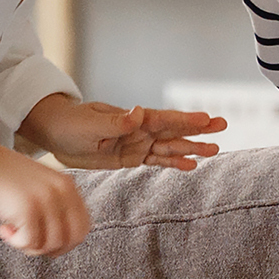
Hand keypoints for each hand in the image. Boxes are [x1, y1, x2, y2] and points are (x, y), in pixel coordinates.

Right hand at [0, 136, 89, 255]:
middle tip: (29, 241)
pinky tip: (3, 228)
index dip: (66, 242)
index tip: (46, 241)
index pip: (83, 227)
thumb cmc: (3, 178)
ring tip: (13, 232)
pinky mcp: (28, 209)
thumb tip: (60, 242)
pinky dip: (15, 242)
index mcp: (68, 186)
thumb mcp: (41, 186)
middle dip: (51, 248)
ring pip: (51, 244)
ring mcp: (46, 200)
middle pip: (72, 239)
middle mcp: (62, 192)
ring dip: (30, 246)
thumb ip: (56, 206)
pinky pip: (30, 242)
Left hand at [17, 92, 224, 170]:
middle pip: (174, 130)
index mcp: (132, 118)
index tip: (208, 118)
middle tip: (223, 125)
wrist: (55, 133)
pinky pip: (156, 161)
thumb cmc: (70, 123)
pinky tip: (191, 166)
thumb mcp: (90, 124)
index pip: (164, 119)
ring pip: (170, 147)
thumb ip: (115, 121)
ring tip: (215, 150)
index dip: (185, 119)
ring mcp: (137, 144)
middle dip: (198, 129)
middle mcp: (139, 130)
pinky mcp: (131, 158)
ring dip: (191, 148)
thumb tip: (137, 112)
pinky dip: (173, 163)